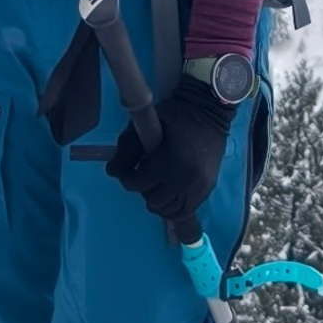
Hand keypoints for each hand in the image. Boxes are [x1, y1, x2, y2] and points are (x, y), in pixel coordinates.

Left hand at [105, 80, 232, 224]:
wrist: (211, 111)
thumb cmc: (177, 113)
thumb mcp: (149, 122)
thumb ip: (128, 146)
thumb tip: (111, 171)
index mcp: (171, 161)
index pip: (137, 184)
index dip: (127, 177)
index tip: (128, 168)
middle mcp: (187, 180)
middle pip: (152, 199)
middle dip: (143, 187)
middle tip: (145, 173)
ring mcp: (199, 187)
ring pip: (168, 209)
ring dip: (158, 198)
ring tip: (156, 182)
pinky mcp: (207, 190)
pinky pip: (185, 211)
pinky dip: (172, 207)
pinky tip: (167, 193)